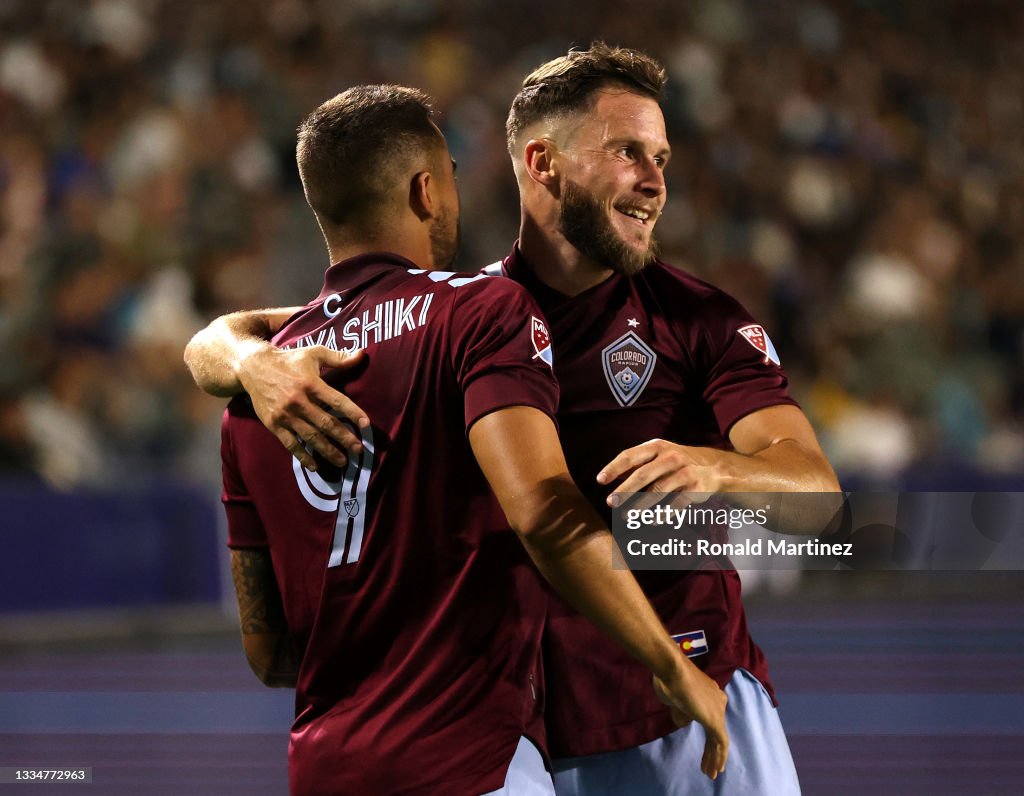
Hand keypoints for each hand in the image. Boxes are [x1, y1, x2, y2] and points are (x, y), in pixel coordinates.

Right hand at [238, 346, 368, 469]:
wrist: (253, 367)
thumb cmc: (288, 360)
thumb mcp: (313, 353)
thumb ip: (338, 357)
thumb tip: (363, 355)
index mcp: (311, 383)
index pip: (337, 401)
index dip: (353, 413)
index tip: (366, 424)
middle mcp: (299, 401)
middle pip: (326, 423)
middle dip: (344, 438)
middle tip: (359, 449)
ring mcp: (286, 415)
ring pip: (311, 437)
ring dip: (328, 451)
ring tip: (343, 461)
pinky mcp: (274, 424)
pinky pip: (290, 444)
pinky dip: (303, 456)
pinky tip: (315, 466)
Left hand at [597, 439, 727, 507]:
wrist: (716, 467)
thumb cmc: (678, 462)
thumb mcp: (659, 454)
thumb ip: (637, 463)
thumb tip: (611, 475)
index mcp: (658, 446)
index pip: (631, 455)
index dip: (614, 468)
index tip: (600, 480)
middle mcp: (671, 457)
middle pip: (643, 474)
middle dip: (625, 490)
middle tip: (610, 502)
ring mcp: (685, 472)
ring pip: (658, 491)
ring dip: (640, 506)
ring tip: (626, 516)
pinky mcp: (697, 488)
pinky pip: (676, 504)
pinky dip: (662, 514)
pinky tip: (650, 521)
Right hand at [653, 665, 728, 779]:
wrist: (672, 670)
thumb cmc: (669, 681)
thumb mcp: (674, 700)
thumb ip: (682, 713)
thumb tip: (685, 722)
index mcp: (710, 693)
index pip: (710, 718)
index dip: (708, 734)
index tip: (704, 748)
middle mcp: (718, 701)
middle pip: (716, 730)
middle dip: (712, 750)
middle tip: (708, 766)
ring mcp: (718, 710)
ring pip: (719, 739)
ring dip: (714, 757)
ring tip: (711, 772)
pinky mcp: (716, 720)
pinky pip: (720, 743)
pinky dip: (718, 757)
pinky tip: (714, 768)